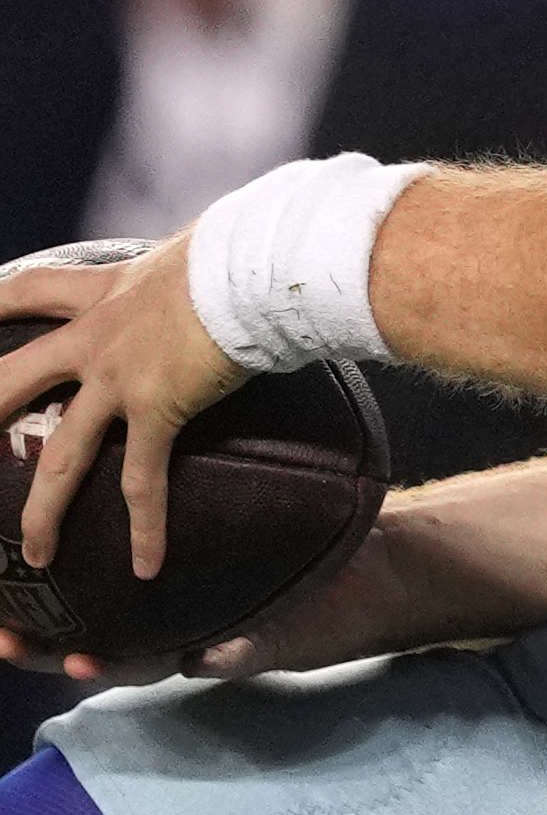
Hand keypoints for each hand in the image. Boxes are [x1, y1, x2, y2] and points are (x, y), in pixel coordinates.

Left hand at [0, 234, 235, 592]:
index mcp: (102, 292)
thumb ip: (182, 269)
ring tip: (36, 555)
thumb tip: (216, 258)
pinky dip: (145, 528)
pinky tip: (146, 567)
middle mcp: (95, 338)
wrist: (255, 267)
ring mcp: (117, 379)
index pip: (28, 291)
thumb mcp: (189, 252)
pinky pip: (144, 480)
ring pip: (63, 455)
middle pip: (12, 379)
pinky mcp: (156, 408)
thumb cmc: (241, 248)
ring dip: (43, 511)